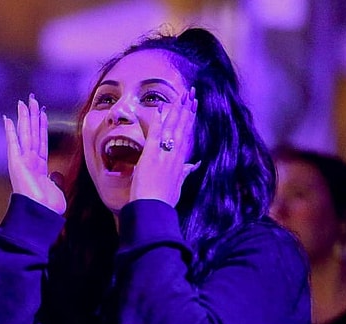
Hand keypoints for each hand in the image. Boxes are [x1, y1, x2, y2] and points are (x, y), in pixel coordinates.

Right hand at [4, 94, 66, 214]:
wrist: (40, 215)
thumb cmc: (48, 209)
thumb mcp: (56, 191)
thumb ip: (55, 180)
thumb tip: (55, 174)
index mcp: (40, 168)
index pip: (41, 142)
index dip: (42, 126)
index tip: (42, 113)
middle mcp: (30, 162)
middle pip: (33, 133)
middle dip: (33, 116)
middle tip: (32, 99)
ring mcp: (22, 162)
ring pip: (26, 134)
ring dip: (25, 117)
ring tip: (24, 102)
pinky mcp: (15, 163)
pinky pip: (13, 143)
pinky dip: (9, 131)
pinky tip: (7, 119)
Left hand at [130, 86, 200, 206]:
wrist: (154, 207)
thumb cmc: (164, 200)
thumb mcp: (178, 185)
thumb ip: (185, 173)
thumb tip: (194, 165)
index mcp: (180, 160)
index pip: (187, 135)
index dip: (190, 120)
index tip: (194, 106)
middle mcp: (175, 154)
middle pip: (183, 127)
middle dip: (187, 109)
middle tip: (192, 93)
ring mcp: (164, 153)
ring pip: (172, 126)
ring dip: (177, 109)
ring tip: (183, 95)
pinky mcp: (151, 154)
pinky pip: (155, 133)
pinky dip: (158, 119)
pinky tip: (160, 107)